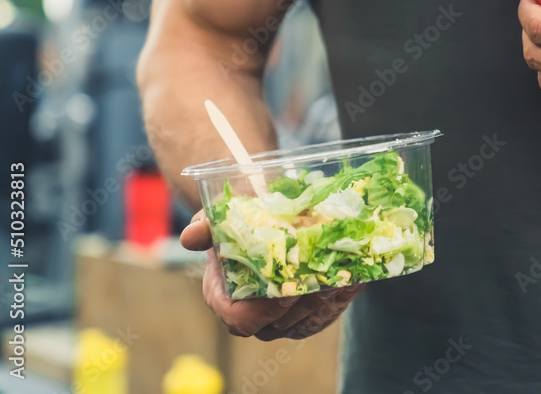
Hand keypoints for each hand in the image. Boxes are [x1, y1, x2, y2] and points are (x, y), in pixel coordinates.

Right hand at [180, 211, 363, 340]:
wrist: (267, 219)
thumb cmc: (239, 220)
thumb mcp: (220, 218)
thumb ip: (207, 226)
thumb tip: (191, 237)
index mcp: (224, 299)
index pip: (242, 321)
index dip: (264, 311)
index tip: (286, 291)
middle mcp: (253, 315)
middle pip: (281, 322)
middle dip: (304, 302)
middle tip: (324, 280)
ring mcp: (282, 319)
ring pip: (308, 320)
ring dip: (326, 299)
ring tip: (339, 275)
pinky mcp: (309, 315)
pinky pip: (326, 315)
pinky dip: (339, 298)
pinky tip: (349, 277)